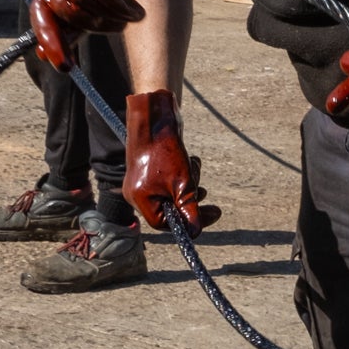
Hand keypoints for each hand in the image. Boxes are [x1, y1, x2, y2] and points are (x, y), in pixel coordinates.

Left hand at [30, 0, 204, 68]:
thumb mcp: (96, 5)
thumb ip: (72, 26)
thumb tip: (42, 56)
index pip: (40, 13)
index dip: (49, 40)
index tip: (65, 66)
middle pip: (65, 11)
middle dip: (93, 26)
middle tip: (118, 27)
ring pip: (82, 0)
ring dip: (110, 15)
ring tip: (130, 14)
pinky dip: (117, 3)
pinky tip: (133, 8)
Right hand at [124, 90, 218, 232]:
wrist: (155, 116)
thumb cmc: (165, 150)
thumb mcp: (183, 184)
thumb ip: (189, 210)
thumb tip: (195, 233)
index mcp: (139, 200)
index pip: (164, 224)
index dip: (189, 222)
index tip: (212, 214)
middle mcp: (136, 193)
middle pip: (169, 210)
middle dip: (190, 201)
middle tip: (209, 198)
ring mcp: (141, 181)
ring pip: (172, 194)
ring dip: (189, 185)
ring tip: (195, 169)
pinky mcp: (149, 170)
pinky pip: (169, 182)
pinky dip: (182, 175)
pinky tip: (189, 160)